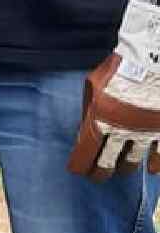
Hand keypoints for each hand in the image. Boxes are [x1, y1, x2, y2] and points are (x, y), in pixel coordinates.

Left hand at [68, 0, 159, 175]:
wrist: (152, 56)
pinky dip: (155, 164)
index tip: (80, 171)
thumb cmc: (119, 68)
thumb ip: (89, 111)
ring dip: (126, 167)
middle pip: (108, 163)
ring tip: (123, 169)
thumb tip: (85, 133)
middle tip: (100, 176)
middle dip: (101, 172)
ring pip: (132, 161)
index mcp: (100, 119)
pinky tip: (151, 168)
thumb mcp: (94, 86)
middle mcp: (121, 130)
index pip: (85, 154)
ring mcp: (144, 131)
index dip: (81, 166)